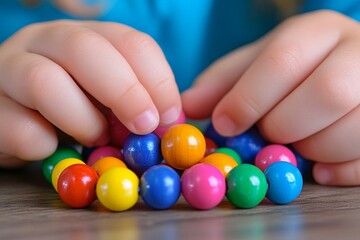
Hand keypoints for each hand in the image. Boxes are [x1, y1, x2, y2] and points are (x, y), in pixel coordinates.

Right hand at [0, 20, 180, 166]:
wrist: (14, 119)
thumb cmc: (72, 109)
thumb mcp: (108, 99)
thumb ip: (135, 104)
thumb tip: (170, 121)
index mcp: (87, 38)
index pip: (131, 43)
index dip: (157, 80)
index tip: (169, 117)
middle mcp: (46, 42)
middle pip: (86, 48)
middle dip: (125, 91)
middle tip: (144, 125)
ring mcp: (11, 68)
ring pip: (44, 81)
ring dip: (82, 120)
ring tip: (93, 138)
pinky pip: (20, 128)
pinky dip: (46, 145)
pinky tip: (52, 147)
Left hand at [182, 10, 359, 185]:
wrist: (347, 65)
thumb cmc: (294, 69)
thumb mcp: (256, 65)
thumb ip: (223, 83)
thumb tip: (186, 107)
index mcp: (318, 32)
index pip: (283, 60)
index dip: (249, 98)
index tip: (224, 124)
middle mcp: (359, 52)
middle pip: (327, 93)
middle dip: (285, 125)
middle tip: (268, 135)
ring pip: (354, 127)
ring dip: (312, 149)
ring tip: (296, 146)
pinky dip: (340, 170)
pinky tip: (321, 169)